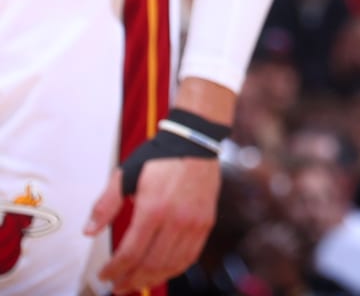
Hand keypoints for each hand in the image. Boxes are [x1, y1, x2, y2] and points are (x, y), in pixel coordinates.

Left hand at [84, 156, 220, 291]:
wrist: (196, 142)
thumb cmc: (161, 157)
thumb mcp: (125, 175)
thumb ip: (105, 205)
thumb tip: (89, 230)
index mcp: (153, 208)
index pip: (131, 252)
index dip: (115, 270)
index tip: (105, 275)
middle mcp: (176, 219)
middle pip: (151, 263)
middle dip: (130, 279)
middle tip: (118, 286)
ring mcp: (193, 223)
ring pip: (171, 264)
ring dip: (151, 278)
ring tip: (136, 283)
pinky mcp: (205, 222)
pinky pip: (190, 256)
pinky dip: (174, 269)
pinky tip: (162, 272)